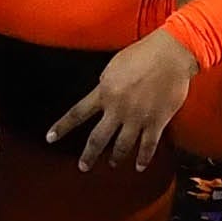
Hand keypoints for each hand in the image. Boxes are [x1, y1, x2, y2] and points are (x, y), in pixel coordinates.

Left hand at [48, 25, 202, 170]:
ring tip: (113, 164)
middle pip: (98, 138)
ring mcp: (137, 118)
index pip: (77, 113)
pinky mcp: (157, 122)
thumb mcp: (114, 66)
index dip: (62, 127)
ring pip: (122, 146)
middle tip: (83, 166)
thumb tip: (102, 94)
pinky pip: (148, 146)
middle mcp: (118, 109)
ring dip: (116, 158)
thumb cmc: (144, 54)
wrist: (171, 54)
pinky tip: (139, 166)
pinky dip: (143, 158)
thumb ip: (106, 84)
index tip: (50, 138)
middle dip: (89, 155)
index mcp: (105, 92)